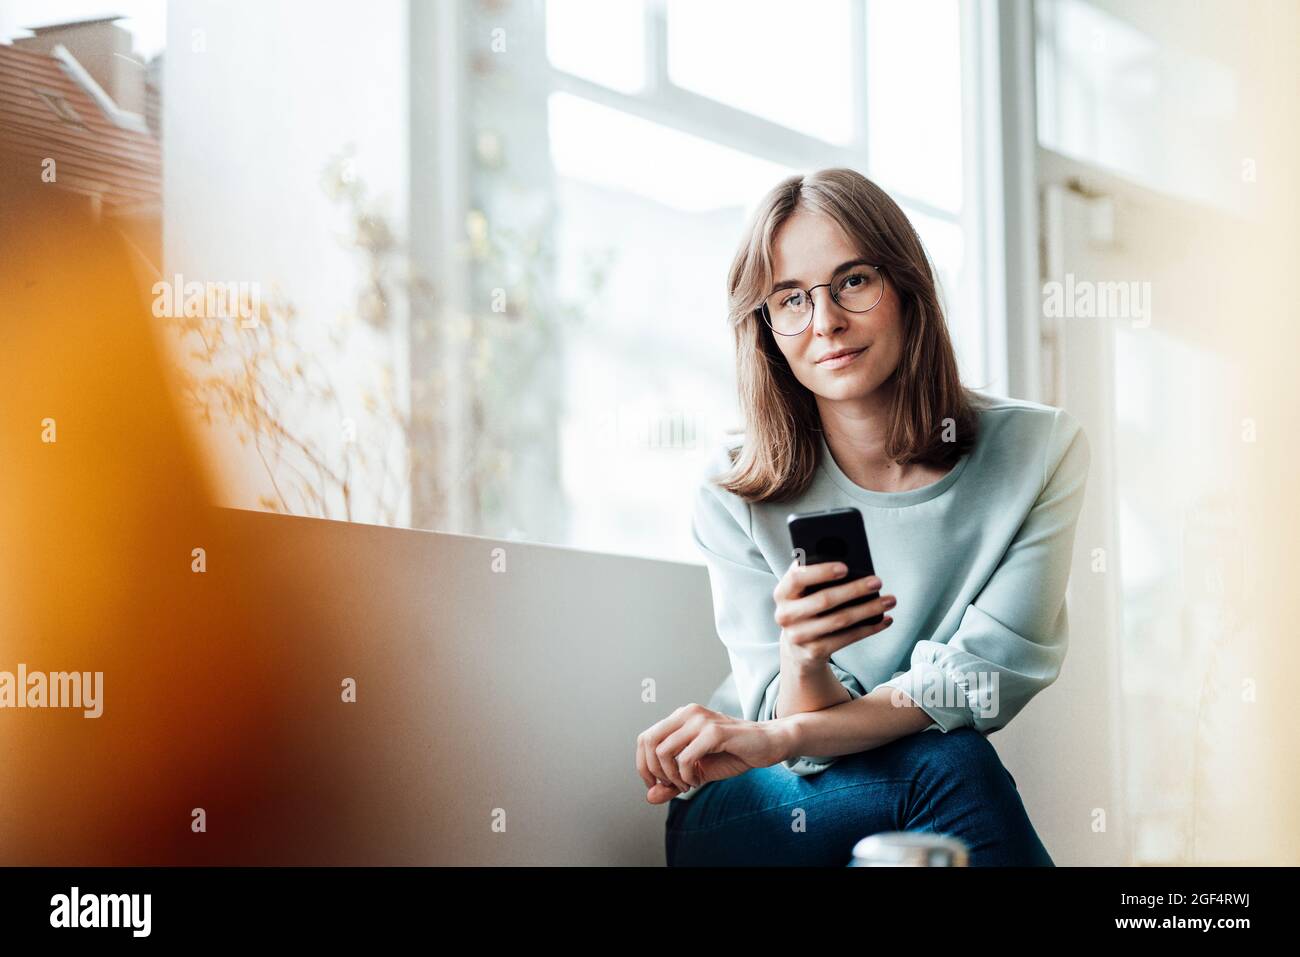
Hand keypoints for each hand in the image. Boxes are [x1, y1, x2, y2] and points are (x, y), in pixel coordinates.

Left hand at [636, 704, 789, 803]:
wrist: (767, 744)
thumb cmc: (732, 754)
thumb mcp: (697, 772)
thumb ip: (672, 783)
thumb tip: (650, 797)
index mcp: (680, 718)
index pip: (644, 739)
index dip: (644, 766)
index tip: (655, 785)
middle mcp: (687, 714)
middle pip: (649, 742)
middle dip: (654, 771)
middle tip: (671, 786)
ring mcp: (700, 720)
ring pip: (664, 751)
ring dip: (672, 776)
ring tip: (687, 784)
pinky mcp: (714, 731)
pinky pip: (686, 757)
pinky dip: (687, 776)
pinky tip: (698, 781)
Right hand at [773, 559, 895, 669]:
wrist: (797, 648)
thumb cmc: (805, 607)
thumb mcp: (802, 591)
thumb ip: (812, 572)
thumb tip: (842, 555)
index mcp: (782, 593)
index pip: (797, 578)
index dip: (821, 572)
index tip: (846, 567)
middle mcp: (785, 616)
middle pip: (824, 600)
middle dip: (854, 589)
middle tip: (877, 582)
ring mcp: (799, 636)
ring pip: (840, 620)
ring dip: (868, 609)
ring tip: (889, 600)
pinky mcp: (815, 652)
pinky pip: (847, 638)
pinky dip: (869, 628)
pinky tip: (885, 619)